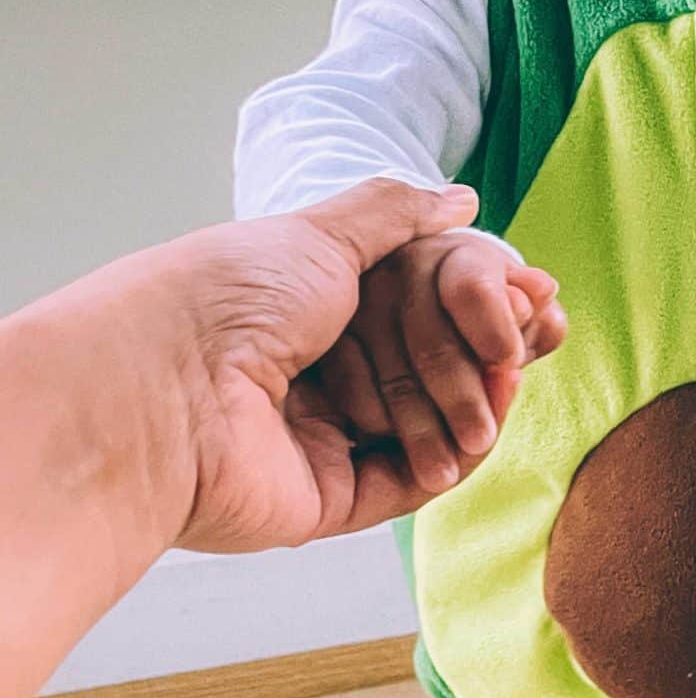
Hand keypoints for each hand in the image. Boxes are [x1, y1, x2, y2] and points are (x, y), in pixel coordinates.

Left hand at [175, 182, 561, 553]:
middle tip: (531, 345)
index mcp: (308, 307)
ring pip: (424, 426)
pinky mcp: (326, 499)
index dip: (472, 304)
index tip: (529, 295)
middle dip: (482, 358)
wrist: (163, 389)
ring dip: (473, 407)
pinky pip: (405, 483)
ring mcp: (319, 438)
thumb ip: (395, 215)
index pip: (413, 308)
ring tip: (506, 387)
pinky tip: (481, 432)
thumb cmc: (228, 297)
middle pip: (425, 367)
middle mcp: (312, 372)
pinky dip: (451, 461)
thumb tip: (460, 199)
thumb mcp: (321, 234)